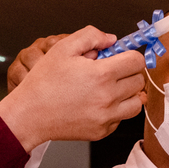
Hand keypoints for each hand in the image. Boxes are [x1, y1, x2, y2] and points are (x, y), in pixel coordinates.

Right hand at [0, 26, 145, 150]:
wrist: (29, 115)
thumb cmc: (43, 83)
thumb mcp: (63, 48)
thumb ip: (91, 36)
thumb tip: (111, 39)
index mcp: (102, 74)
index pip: (137, 61)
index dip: (130, 55)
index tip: (122, 57)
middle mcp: (108, 98)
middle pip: (139, 81)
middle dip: (129, 73)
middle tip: (112, 71)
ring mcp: (106, 117)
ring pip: (136, 103)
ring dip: (128, 93)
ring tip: (111, 88)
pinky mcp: (101, 132)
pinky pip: (121, 119)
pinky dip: (116, 110)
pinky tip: (98, 103)